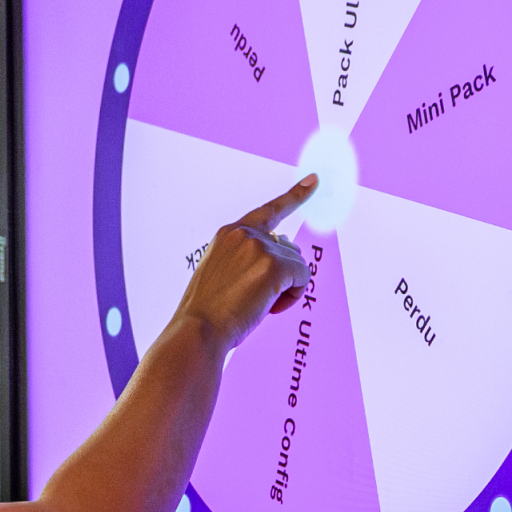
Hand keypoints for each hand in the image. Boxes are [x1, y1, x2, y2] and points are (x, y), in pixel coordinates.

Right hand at [169, 175, 316, 352]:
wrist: (198, 330)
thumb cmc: (208, 312)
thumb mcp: (224, 274)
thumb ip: (251, 258)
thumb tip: (289, 248)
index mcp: (229, 234)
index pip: (269, 210)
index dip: (295, 196)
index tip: (314, 180)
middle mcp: (244, 233)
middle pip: (288, 248)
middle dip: (282, 275)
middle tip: (259, 300)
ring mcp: (259, 246)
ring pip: (296, 264)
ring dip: (287, 288)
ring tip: (260, 306)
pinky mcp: (273, 264)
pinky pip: (303, 277)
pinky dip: (294, 296)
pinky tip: (271, 308)